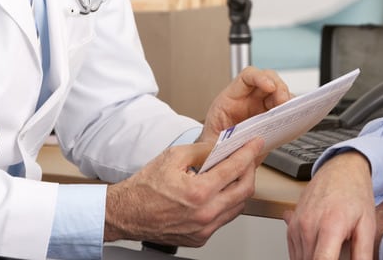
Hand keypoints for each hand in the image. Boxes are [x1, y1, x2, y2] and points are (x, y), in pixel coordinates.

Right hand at [104, 136, 263, 246]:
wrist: (127, 213)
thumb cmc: (145, 187)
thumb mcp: (173, 156)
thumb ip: (202, 149)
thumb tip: (221, 145)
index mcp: (199, 192)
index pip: (234, 169)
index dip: (248, 153)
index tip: (255, 144)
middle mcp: (205, 214)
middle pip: (244, 190)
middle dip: (250, 170)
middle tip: (247, 158)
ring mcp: (204, 229)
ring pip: (237, 206)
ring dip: (240, 188)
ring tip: (233, 174)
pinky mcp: (201, 238)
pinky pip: (224, 219)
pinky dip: (227, 203)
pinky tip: (220, 192)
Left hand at [199, 66, 291, 143]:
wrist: (218, 157)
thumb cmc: (212, 146)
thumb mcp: (210, 144)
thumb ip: (218, 144)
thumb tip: (227, 148)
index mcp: (230, 99)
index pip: (247, 77)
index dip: (260, 77)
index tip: (270, 87)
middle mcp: (248, 100)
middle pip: (268, 80)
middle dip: (279, 88)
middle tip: (284, 102)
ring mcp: (261, 108)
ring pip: (280, 94)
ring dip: (288, 100)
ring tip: (290, 113)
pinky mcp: (271, 119)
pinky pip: (285, 110)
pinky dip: (292, 113)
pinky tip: (293, 120)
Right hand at [285, 151, 375, 259]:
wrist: (340, 169)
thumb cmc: (354, 193)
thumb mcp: (367, 225)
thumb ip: (363, 254)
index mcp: (330, 226)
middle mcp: (308, 226)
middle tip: (339, 252)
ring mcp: (296, 226)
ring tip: (332, 249)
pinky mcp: (290, 226)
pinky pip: (295, 253)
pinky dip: (306, 257)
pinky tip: (320, 247)